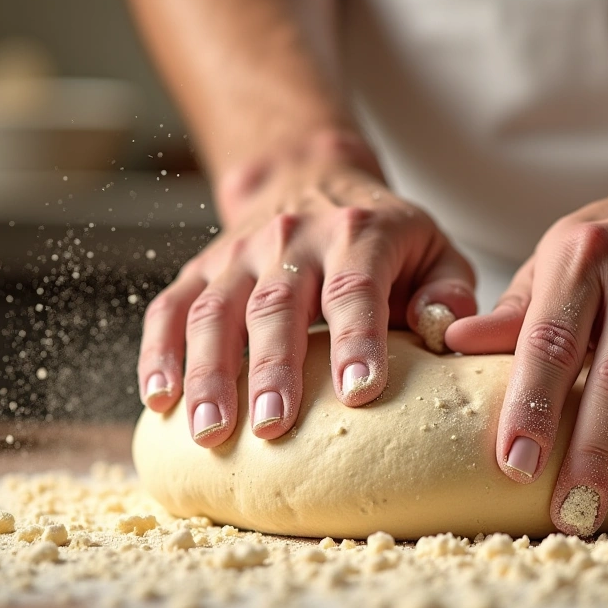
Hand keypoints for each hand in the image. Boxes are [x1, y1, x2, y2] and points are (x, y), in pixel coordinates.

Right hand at [137, 131, 476, 445]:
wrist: (310, 174)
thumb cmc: (385, 239)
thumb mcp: (433, 249)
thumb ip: (448, 292)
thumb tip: (444, 334)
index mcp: (359, 233)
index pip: (356, 287)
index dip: (356, 338)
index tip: (359, 392)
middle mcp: (294, 236)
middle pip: (276, 304)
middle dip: (272, 369)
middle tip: (271, 428)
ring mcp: (240, 252)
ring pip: (215, 310)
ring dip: (209, 373)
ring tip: (209, 433)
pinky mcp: (202, 268)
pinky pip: (171, 308)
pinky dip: (159, 354)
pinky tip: (159, 402)